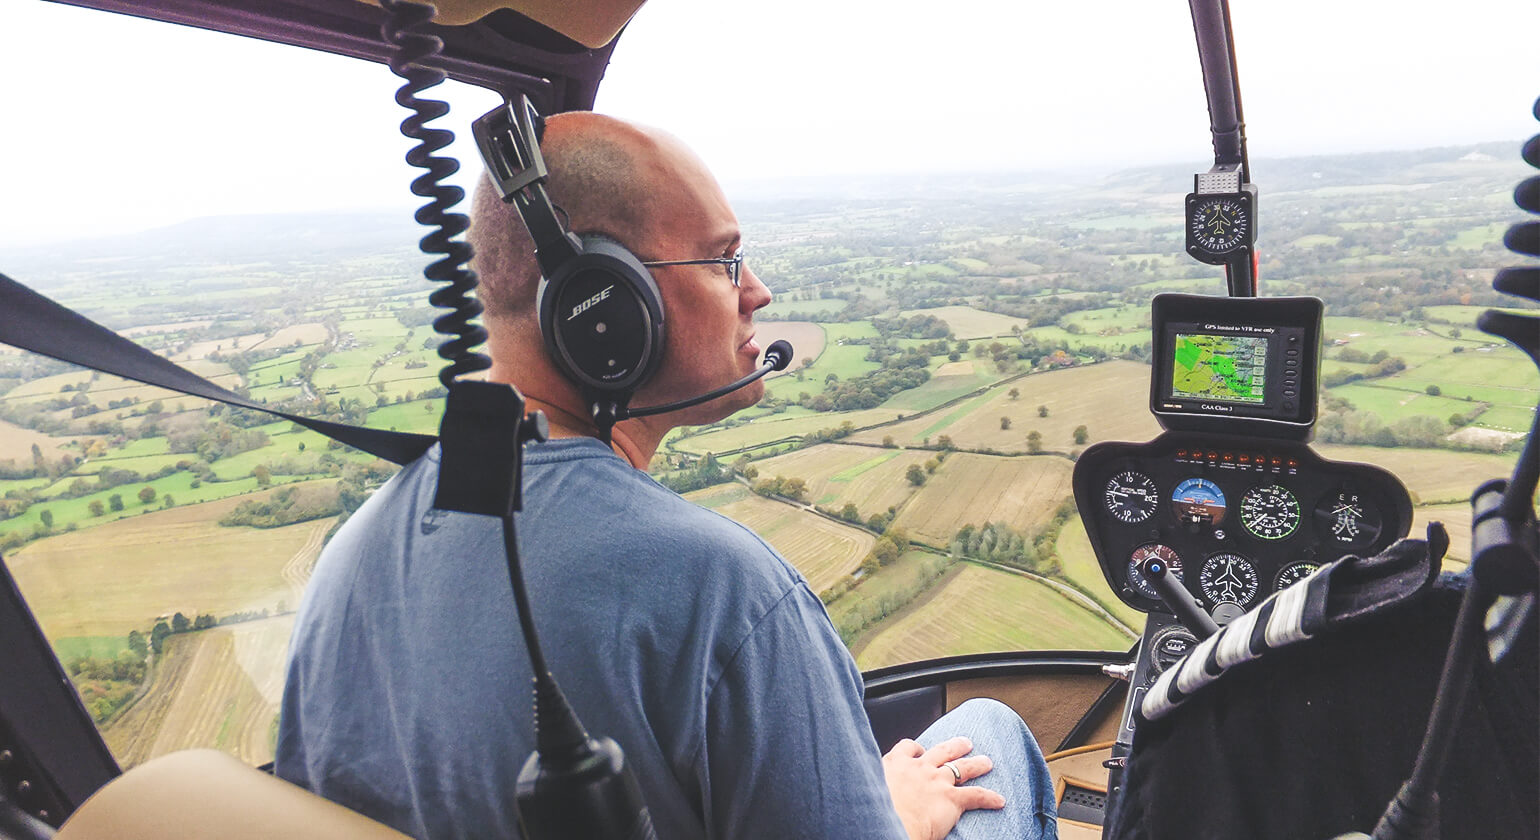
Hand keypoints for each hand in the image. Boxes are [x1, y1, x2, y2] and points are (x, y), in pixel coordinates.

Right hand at [881, 736, 1004, 839]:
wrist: (886, 823)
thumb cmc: (875, 810)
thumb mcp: (869, 788)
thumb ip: (877, 784)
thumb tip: (876, 792)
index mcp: (895, 765)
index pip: (907, 747)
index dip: (916, 749)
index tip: (919, 751)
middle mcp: (919, 768)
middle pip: (941, 750)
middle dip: (955, 746)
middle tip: (965, 743)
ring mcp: (937, 781)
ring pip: (962, 768)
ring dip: (977, 764)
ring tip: (986, 762)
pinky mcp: (951, 799)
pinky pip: (976, 795)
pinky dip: (989, 797)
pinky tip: (999, 800)